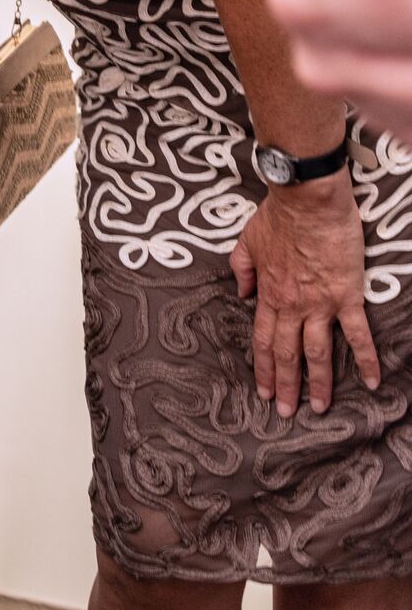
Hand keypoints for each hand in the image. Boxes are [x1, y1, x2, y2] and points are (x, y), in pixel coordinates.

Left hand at [228, 172, 380, 417]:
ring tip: (319, 408)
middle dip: (285, 385)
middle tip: (286, 412)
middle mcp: (291, 305)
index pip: (263, 339)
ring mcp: (319, 303)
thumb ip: (242, 269)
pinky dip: (366, 358)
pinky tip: (373, 380)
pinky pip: (357, 333)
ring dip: (318, 382)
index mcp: (268, 294)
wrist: (306, 201)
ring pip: (316, 351)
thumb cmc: (278, 216)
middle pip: (287, 353)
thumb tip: (242, 294)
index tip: (264, 390)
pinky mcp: (346, 296)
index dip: (264, 367)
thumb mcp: (247, 242)